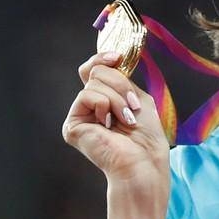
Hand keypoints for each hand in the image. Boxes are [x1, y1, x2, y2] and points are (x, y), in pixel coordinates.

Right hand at [62, 52, 169, 184]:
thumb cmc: (146, 136)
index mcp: (105, 100)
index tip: (118, 57)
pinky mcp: (72, 126)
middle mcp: (89, 107)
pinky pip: (87, 96)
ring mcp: (79, 116)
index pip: (94, 69)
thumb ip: (121, 79)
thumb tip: (109, 59)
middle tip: (132, 105)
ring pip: (94, 82)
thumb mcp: (137, 97)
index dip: (102, 58)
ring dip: (117, 99)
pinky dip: (105, 105)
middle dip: (120, 84)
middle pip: (96, 72)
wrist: (143, 161)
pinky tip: (110, 124)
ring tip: (126, 120)